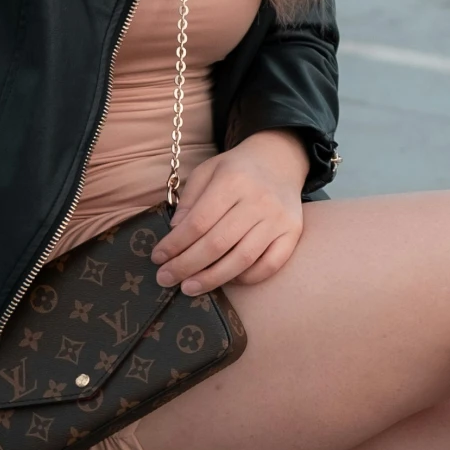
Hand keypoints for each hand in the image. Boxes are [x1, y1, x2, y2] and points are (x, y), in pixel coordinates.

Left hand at [152, 130, 308, 294]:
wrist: (279, 161)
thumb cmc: (236, 170)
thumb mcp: (207, 172)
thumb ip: (189, 200)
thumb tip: (175, 232)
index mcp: (233, 180)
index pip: (198, 221)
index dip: (175, 244)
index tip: (158, 257)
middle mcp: (258, 200)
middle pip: (217, 243)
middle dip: (186, 265)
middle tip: (166, 278)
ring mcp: (278, 218)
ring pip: (242, 259)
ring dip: (212, 278)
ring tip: (189, 287)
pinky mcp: (292, 233)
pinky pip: (270, 265)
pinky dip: (246, 278)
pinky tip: (227, 280)